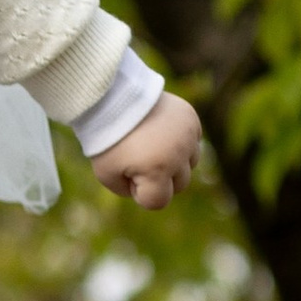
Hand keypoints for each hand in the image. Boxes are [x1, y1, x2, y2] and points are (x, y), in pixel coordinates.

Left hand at [89, 89, 202, 209]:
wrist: (112, 98)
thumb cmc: (106, 139)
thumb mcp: (107, 175)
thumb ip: (129, 191)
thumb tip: (149, 190)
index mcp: (158, 170)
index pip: (159, 202)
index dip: (140, 193)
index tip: (127, 173)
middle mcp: (179, 154)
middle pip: (179, 184)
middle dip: (160, 179)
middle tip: (138, 158)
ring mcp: (188, 135)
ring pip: (190, 163)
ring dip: (174, 161)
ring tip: (151, 145)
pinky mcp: (191, 118)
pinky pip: (193, 141)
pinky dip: (180, 142)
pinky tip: (161, 132)